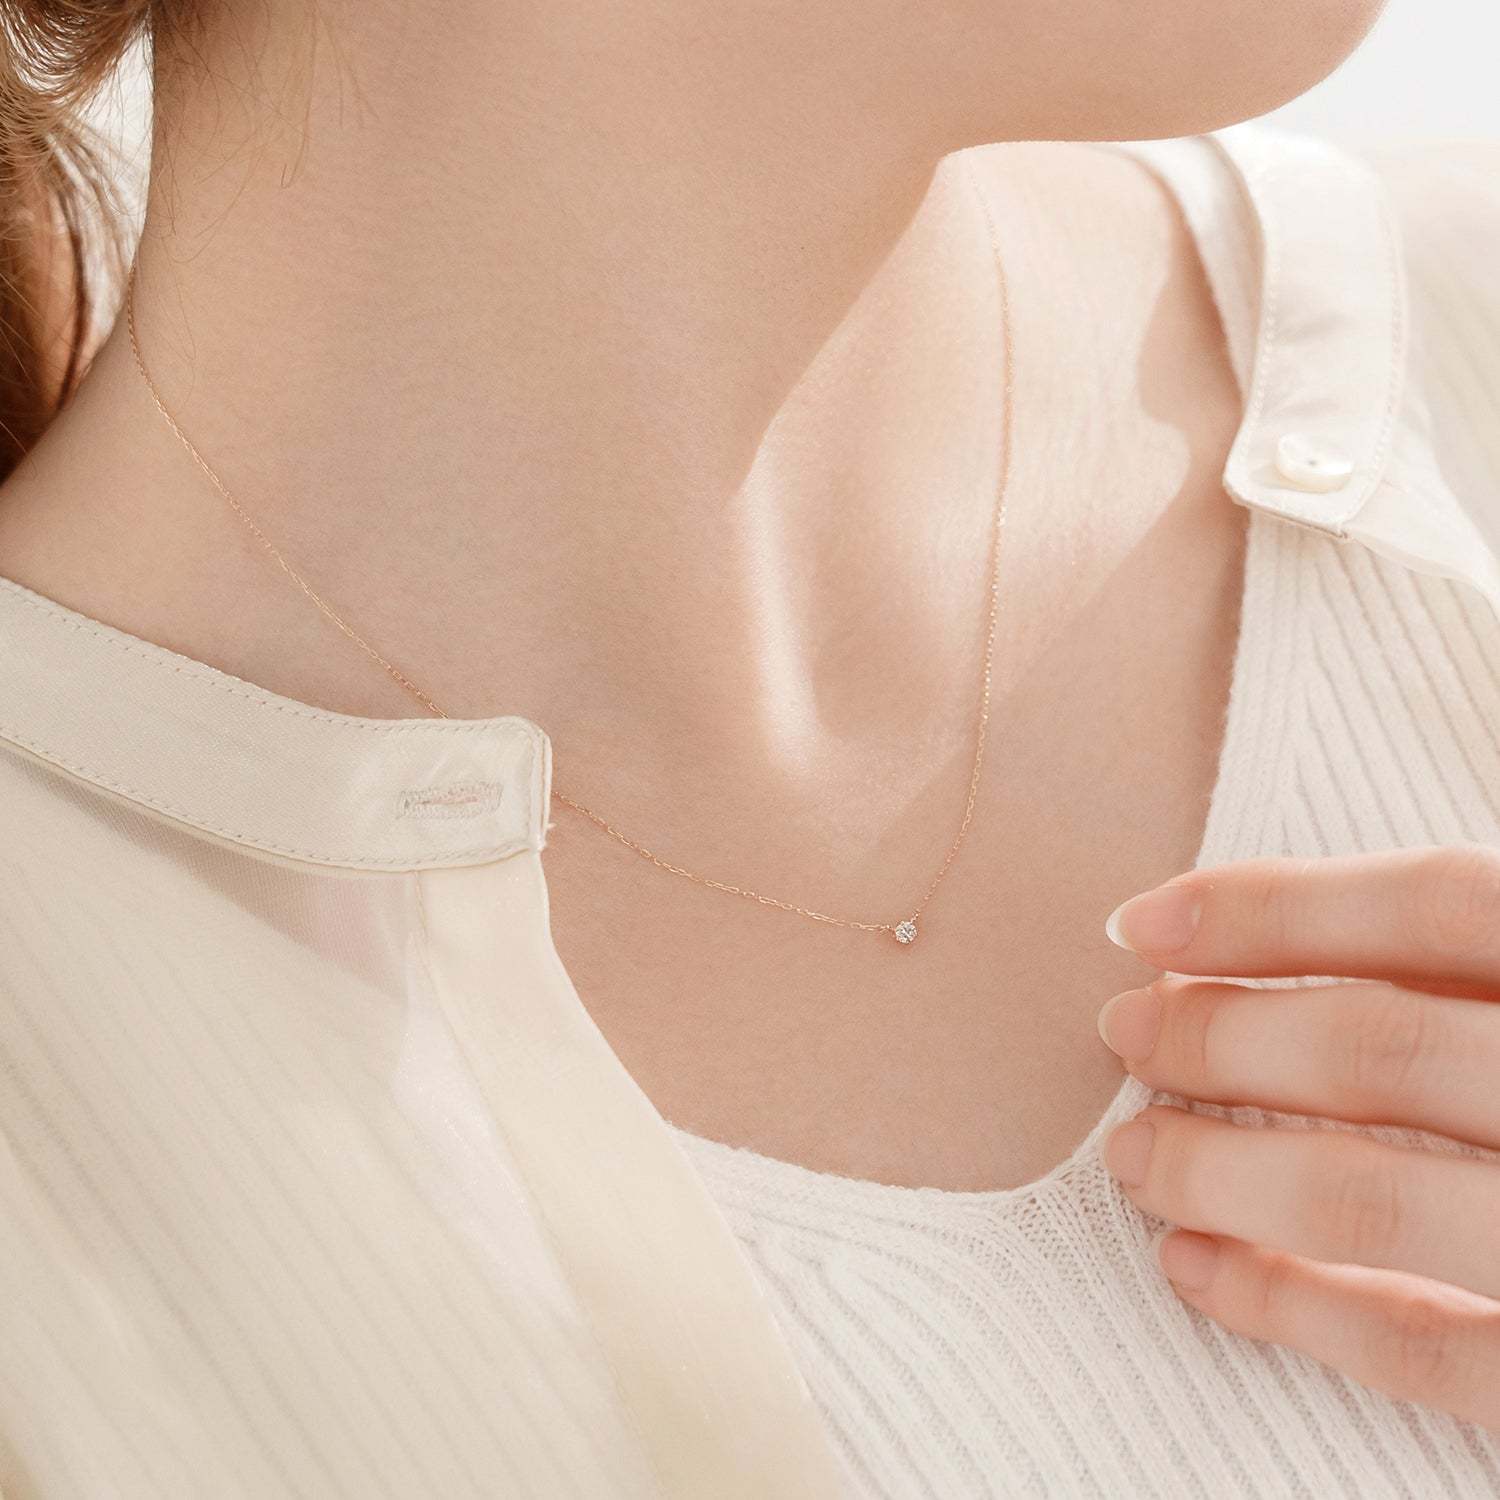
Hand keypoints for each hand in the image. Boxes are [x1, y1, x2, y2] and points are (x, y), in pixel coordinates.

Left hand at [1096, 842, 1499, 1432]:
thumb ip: (1490, 963)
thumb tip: (1298, 935)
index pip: (1442, 902)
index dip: (1275, 906)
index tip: (1143, 921)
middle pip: (1385, 1043)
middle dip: (1223, 1038)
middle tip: (1122, 1035)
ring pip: (1382, 1195)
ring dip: (1222, 1170)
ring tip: (1130, 1156)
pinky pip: (1435, 1351)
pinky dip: (1294, 1311)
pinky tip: (1196, 1273)